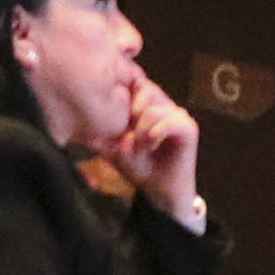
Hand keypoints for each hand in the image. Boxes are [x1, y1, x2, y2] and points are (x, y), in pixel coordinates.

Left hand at [105, 75, 204, 215]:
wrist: (160, 191)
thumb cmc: (139, 167)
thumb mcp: (115, 149)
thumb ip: (102, 137)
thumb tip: (86, 131)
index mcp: (146, 103)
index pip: (133, 82)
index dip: (122, 96)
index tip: (116, 122)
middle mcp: (163, 104)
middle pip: (144, 90)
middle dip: (130, 115)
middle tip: (127, 137)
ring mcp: (177, 114)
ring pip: (153, 109)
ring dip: (141, 131)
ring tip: (139, 147)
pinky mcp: (188, 128)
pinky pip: (170, 121)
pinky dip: (155, 133)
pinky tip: (150, 145)